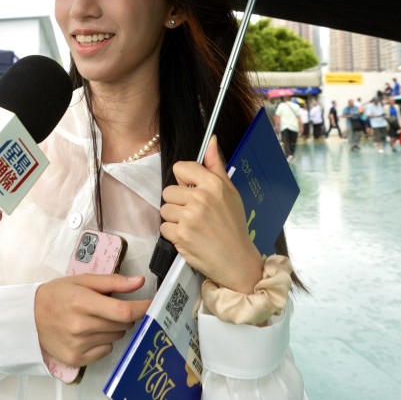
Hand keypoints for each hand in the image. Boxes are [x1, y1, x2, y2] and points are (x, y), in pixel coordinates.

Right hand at [34, 274, 149, 366]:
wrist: (29, 317)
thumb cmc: (58, 295)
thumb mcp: (82, 280)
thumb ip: (112, 282)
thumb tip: (139, 281)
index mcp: (82, 302)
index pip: (122, 311)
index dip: (142, 308)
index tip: (151, 304)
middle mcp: (80, 326)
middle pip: (122, 325)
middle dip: (124, 315)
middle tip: (111, 308)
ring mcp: (78, 345)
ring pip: (116, 337)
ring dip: (114, 327)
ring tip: (96, 319)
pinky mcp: (76, 358)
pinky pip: (106, 350)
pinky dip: (104, 341)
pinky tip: (90, 332)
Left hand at [161, 135, 261, 292]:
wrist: (236, 260)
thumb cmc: (233, 225)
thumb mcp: (230, 192)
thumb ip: (216, 165)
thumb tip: (212, 140)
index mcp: (213, 184)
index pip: (180, 168)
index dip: (184, 181)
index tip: (192, 191)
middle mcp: (200, 198)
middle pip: (168, 191)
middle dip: (177, 202)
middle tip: (194, 214)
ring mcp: (189, 218)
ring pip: (165, 209)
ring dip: (174, 219)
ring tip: (192, 226)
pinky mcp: (181, 235)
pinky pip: (164, 228)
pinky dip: (173, 234)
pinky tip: (189, 237)